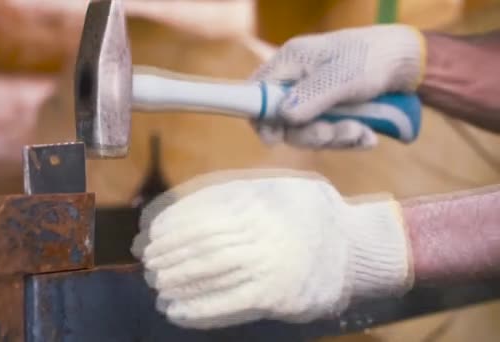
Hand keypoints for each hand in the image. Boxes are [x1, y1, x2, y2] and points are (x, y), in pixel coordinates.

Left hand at [131, 169, 412, 328]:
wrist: (357, 245)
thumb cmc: (309, 212)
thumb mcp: (273, 186)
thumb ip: (230, 193)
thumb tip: (175, 211)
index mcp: (258, 197)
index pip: (198, 212)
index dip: (168, 225)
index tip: (148, 235)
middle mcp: (261, 228)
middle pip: (199, 244)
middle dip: (166, 256)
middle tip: (148, 264)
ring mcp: (270, 263)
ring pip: (208, 273)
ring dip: (175, 282)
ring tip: (157, 286)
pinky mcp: (277, 296)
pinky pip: (227, 304)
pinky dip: (197, 309)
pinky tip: (175, 311)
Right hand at [252, 24, 425, 148]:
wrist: (408, 63)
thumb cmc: (373, 59)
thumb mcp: (342, 78)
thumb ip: (310, 98)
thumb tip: (281, 118)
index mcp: (291, 62)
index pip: (256, 93)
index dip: (261, 118)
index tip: (275, 138)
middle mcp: (297, 81)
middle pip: (282, 121)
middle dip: (309, 134)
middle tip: (332, 134)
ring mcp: (313, 99)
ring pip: (307, 132)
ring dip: (334, 138)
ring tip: (361, 132)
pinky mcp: (330, 113)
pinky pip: (328, 135)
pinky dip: (347, 139)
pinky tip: (367, 136)